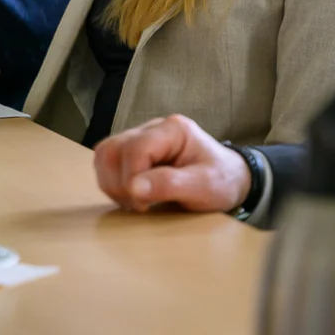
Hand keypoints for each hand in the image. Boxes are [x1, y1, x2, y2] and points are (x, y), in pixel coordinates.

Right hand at [93, 115, 251, 213]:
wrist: (230, 180)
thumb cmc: (222, 180)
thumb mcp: (204, 186)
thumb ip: (170, 184)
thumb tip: (134, 187)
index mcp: (173, 129)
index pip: (135, 148)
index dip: (132, 179)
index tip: (144, 204)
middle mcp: (153, 128)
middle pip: (113, 149)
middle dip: (119, 183)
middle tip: (140, 205)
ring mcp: (141, 139)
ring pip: (105, 155)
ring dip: (111, 183)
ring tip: (136, 202)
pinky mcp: (134, 153)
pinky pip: (107, 163)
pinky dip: (111, 183)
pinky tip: (132, 197)